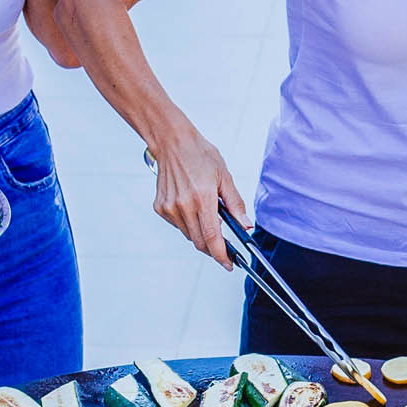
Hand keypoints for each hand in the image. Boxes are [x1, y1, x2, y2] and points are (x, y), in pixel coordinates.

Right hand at [150, 129, 247, 267]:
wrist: (172, 142)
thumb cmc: (199, 155)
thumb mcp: (224, 176)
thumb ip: (235, 204)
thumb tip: (245, 225)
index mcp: (202, 197)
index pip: (213, 237)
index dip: (222, 255)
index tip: (229, 264)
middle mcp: (183, 205)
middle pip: (201, 242)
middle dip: (214, 249)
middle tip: (224, 247)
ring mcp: (169, 208)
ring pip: (189, 235)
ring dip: (201, 234)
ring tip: (207, 215)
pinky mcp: (161, 208)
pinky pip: (178, 226)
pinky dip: (189, 224)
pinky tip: (192, 208)